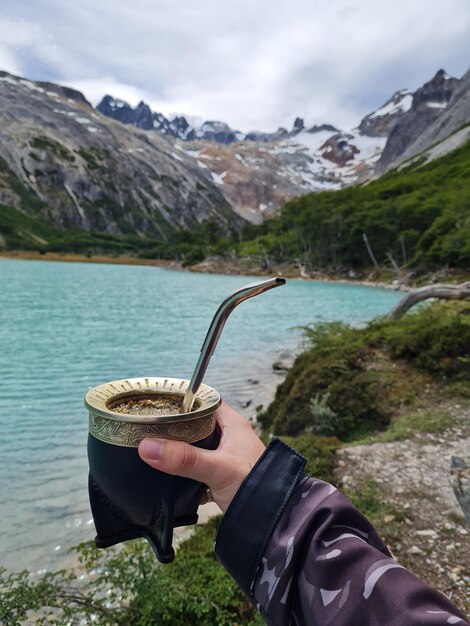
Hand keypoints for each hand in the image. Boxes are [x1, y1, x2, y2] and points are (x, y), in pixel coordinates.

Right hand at [138, 401, 265, 511]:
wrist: (274, 520)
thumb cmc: (255, 485)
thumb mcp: (217, 469)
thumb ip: (183, 458)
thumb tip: (147, 446)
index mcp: (232, 424)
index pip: (204, 402)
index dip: (182, 403)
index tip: (158, 407)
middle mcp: (229, 437)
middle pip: (195, 426)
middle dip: (174, 431)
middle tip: (149, 431)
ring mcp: (225, 458)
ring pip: (195, 449)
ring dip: (179, 454)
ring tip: (153, 454)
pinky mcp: (221, 478)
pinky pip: (197, 471)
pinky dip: (184, 475)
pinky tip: (168, 481)